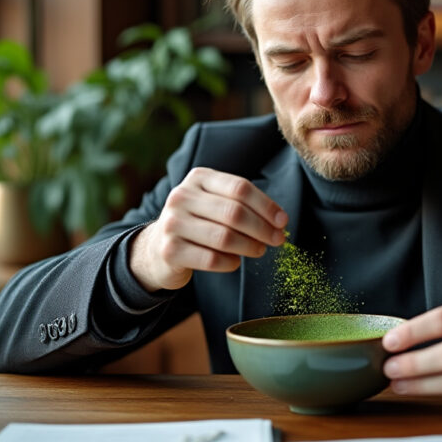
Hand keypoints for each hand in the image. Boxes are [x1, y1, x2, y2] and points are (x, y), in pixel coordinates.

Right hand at [130, 167, 287, 291]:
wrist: (158, 247)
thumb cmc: (199, 223)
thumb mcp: (215, 203)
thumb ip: (244, 205)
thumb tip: (279, 221)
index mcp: (199, 178)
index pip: (240, 188)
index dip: (266, 205)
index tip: (283, 221)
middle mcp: (182, 196)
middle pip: (234, 212)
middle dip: (262, 229)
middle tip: (277, 240)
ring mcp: (173, 223)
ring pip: (224, 237)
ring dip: (249, 246)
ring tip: (259, 250)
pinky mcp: (170, 250)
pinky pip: (211, 259)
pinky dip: (231, 262)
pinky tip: (235, 262)